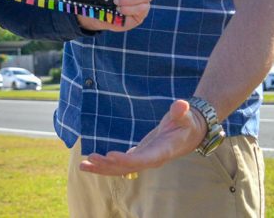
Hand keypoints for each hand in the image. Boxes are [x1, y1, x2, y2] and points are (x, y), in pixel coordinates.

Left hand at [78, 98, 205, 175]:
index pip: (143, 159)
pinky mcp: (139, 156)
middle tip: (90, 159)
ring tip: (83, 165)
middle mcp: (152, 159)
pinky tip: (89, 163)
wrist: (190, 134)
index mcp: (162, 151)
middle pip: (128, 167)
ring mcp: (144, 159)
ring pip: (121, 168)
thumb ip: (182, 112)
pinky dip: (105, 164)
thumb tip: (181, 105)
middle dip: (108, 165)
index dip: (127, 159)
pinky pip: (120, 164)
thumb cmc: (187, 123)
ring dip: (102, 167)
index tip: (111, 155)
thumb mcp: (186, 116)